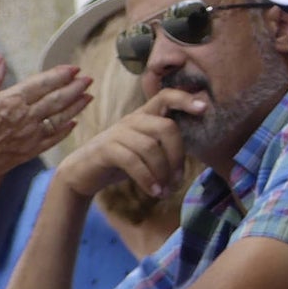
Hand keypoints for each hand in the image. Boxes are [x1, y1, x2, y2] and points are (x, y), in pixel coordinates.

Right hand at [0, 59, 91, 179]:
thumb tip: (0, 58)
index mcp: (12, 100)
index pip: (43, 83)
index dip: (60, 75)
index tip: (74, 68)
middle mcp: (26, 116)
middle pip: (57, 99)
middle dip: (75, 87)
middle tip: (88, 79)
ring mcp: (32, 134)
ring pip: (60, 117)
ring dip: (76, 106)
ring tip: (89, 96)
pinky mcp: (32, 149)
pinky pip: (54, 138)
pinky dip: (66, 129)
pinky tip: (74, 122)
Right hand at [55, 88, 202, 198]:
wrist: (83, 173)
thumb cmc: (122, 161)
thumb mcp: (146, 149)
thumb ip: (165, 146)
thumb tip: (190, 159)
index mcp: (146, 115)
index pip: (166, 96)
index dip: (184, 99)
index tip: (204, 108)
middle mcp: (133, 119)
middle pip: (166, 127)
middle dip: (177, 156)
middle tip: (178, 180)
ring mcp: (118, 132)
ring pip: (150, 147)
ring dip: (163, 173)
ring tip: (165, 191)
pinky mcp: (106, 149)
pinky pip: (132, 161)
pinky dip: (146, 178)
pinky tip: (154, 192)